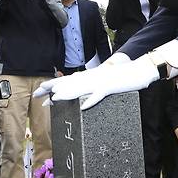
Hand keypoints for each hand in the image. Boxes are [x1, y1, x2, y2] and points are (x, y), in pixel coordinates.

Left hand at [33, 54, 159, 109]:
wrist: (139, 70)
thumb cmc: (123, 77)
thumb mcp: (104, 81)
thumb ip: (92, 87)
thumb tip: (80, 97)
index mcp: (90, 76)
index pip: (67, 80)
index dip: (52, 85)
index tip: (39, 93)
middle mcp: (92, 77)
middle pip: (69, 83)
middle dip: (52, 88)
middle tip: (37, 95)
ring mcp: (102, 82)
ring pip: (81, 88)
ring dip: (68, 93)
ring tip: (55, 99)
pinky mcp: (111, 87)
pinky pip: (100, 94)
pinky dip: (92, 100)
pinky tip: (83, 107)